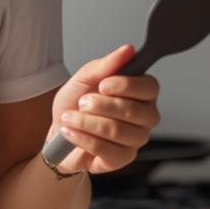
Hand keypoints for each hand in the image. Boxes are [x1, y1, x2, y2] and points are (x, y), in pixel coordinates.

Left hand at [48, 44, 160, 174]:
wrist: (59, 133)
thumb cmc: (76, 105)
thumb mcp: (84, 79)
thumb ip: (106, 65)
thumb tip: (128, 50)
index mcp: (141, 93)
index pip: (150, 87)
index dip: (127, 86)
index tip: (103, 85)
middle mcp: (145, 116)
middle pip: (133, 110)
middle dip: (100, 105)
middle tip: (82, 102)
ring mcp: (136, 139)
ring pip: (117, 130)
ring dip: (86, 122)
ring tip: (69, 118)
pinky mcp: (123, 159)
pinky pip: (107, 150)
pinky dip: (83, 139)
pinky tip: (71, 133)